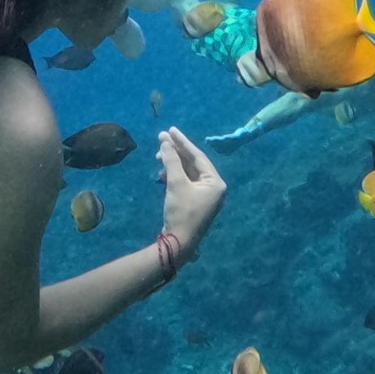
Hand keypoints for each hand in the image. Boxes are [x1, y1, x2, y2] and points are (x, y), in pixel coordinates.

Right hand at [156, 126, 225, 258]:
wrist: (178, 243)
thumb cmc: (181, 212)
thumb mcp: (176, 183)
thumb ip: (171, 160)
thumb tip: (165, 140)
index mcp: (216, 183)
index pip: (198, 156)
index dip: (183, 142)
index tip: (170, 130)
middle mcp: (214, 188)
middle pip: (194, 164)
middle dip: (176, 152)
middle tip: (161, 140)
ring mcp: (205, 197)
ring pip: (189, 173)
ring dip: (173, 165)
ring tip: (158, 158)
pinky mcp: (195, 203)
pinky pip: (186, 183)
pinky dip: (174, 177)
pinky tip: (162, 174)